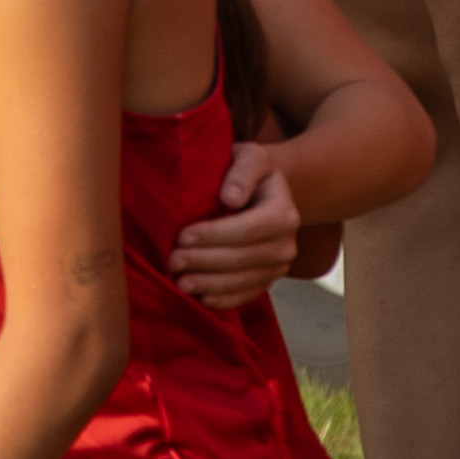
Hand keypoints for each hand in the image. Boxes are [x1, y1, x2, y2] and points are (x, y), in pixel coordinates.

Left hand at [171, 136, 307, 303]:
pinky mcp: (266, 281)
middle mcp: (286, 244)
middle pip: (244, 259)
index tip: (183, 236)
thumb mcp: (250, 157)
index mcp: (284, 213)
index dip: (214, 235)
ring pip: (244, 281)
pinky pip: (246, 295)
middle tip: (173, 261)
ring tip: (181, 283)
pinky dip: (224, 300)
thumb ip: (242, 172)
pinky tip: (201, 299)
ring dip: (210, 285)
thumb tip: (230, 198)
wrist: (264, 192)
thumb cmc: (251, 173)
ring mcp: (278, 267)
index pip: (248, 229)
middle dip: (205, 262)